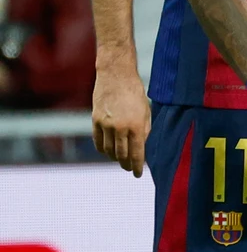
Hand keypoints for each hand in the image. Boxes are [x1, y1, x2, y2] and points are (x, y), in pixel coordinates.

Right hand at [91, 52, 150, 175]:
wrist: (116, 76)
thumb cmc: (135, 93)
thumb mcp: (146, 111)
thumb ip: (144, 130)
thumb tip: (140, 147)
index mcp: (136, 126)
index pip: (136, 153)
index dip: (137, 166)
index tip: (138, 174)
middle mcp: (120, 127)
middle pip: (121, 155)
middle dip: (126, 164)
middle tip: (129, 168)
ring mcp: (106, 125)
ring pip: (108, 150)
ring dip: (114, 158)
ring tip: (119, 160)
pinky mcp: (95, 121)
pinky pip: (98, 141)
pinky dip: (102, 149)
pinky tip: (107, 152)